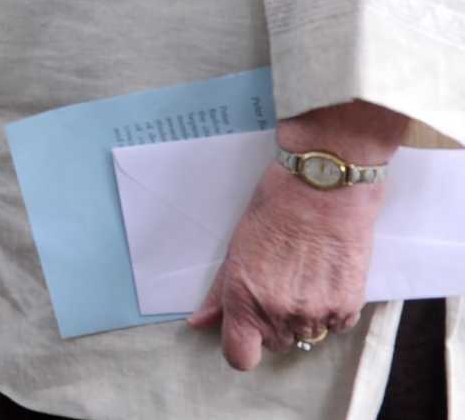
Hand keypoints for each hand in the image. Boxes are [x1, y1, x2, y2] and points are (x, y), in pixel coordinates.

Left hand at [185, 163, 381, 368]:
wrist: (322, 191)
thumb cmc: (273, 212)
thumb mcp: (236, 250)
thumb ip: (219, 293)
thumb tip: (198, 323)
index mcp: (245, 299)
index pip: (240, 356)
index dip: (242, 345)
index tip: (246, 330)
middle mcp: (280, 313)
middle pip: (275, 343)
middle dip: (273, 322)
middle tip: (278, 283)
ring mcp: (316, 314)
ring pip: (306, 336)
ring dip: (304, 316)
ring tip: (303, 276)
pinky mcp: (348, 308)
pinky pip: (335, 326)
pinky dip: (331, 311)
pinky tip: (325, 278)